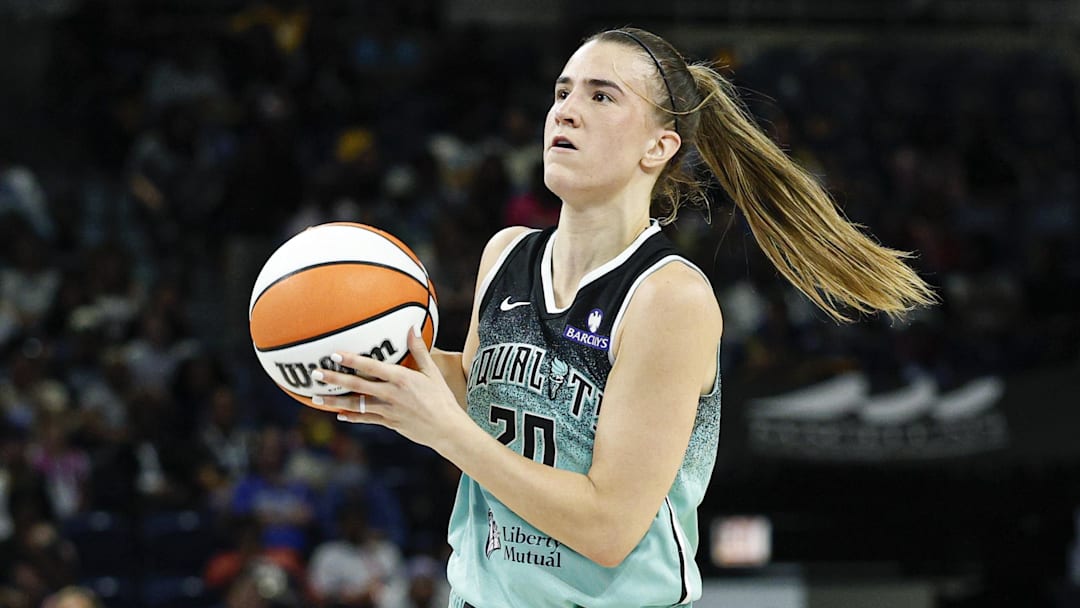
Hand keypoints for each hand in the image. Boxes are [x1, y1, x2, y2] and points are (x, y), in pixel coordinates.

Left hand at [311, 325, 469, 451]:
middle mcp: (390, 394)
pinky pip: (365, 419)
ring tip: (315, 397)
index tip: (334, 354)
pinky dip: (351, 417)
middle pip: (357, 386)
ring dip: (334, 401)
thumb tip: (412, 327)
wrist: (447, 428)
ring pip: (356, 405)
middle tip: (315, 373)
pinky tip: (339, 415)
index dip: (352, 360)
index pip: (371, 367)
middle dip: (334, 379)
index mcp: (400, 378)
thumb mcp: (432, 372)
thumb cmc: (442, 398)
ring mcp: (387, 410)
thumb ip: (419, 350)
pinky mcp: (388, 423)